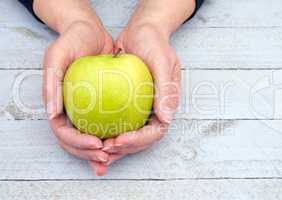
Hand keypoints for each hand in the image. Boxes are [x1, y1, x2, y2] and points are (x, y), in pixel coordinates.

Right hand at [43, 21, 113, 175]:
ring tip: (114, 157)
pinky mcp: (101, 106)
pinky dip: (112, 138)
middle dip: (89, 154)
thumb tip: (51, 115)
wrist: (91, 33)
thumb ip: (51, 84)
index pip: (62, 132)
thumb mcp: (57, 56)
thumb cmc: (72, 42)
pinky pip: (106, 125)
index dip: (77, 142)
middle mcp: (71, 111)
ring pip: (90, 138)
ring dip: (100, 152)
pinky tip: (123, 144)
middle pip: (75, 142)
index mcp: (56, 104)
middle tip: (107, 156)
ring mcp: (86, 110)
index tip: (96, 143)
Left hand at [102, 24, 180, 163]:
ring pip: (128, 135)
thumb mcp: (163, 61)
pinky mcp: (125, 104)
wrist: (141, 32)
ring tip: (96, 153)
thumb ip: (167, 89)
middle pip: (141, 139)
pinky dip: (106, 133)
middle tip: (103, 150)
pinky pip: (116, 122)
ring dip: (114, 148)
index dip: (139, 140)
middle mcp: (153, 110)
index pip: (156, 131)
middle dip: (124, 148)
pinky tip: (91, 138)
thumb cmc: (154, 43)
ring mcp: (139, 109)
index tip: (120, 140)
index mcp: (165, 104)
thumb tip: (167, 118)